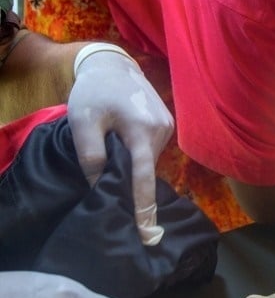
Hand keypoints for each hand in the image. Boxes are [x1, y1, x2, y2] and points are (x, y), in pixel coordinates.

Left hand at [68, 44, 173, 244]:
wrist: (113, 65)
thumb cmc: (94, 92)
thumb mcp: (82, 122)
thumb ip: (91, 155)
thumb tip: (100, 185)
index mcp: (141, 129)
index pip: (143, 176)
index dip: (144, 206)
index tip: (148, 232)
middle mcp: (162, 129)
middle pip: (146, 169)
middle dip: (132, 184)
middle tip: (111, 190)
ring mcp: (168, 126)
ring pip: (149, 160)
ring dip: (134, 166)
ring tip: (114, 154)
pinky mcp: (168, 124)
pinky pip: (153, 149)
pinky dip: (140, 155)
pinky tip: (125, 145)